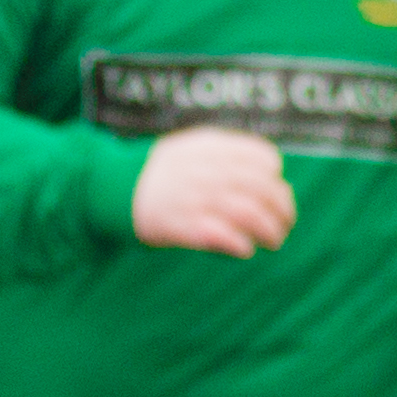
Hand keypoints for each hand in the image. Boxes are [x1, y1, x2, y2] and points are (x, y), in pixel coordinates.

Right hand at [129, 126, 295, 255]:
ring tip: (274, 242)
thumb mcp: (190, 149)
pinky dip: (241, 244)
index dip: (275, 178)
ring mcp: (194, 197)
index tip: (276, 192)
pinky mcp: (182, 225)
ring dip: (270, 231)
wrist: (111, 188)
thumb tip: (271, 173)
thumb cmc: (159, 173)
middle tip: (285, 225)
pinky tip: (245, 249)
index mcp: (210, 147)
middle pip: (263, 189)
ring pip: (250, 213)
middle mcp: (206, 169)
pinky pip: (224, 236)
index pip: (263, 158)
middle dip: (282, 210)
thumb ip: (226, 155)